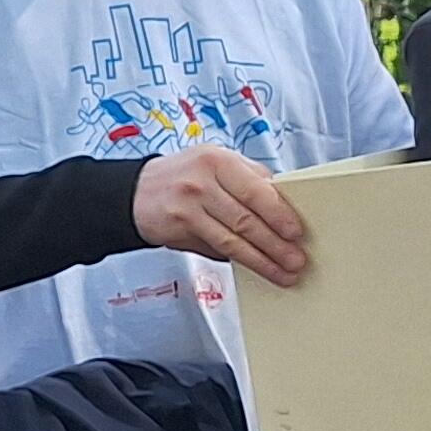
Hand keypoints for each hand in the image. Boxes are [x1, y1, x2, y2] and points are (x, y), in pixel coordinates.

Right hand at [133, 145, 308, 286]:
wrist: (133, 194)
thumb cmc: (179, 178)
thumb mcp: (214, 165)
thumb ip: (248, 180)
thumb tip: (284, 205)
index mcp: (218, 160)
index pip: (258, 190)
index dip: (280, 214)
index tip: (297, 231)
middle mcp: (202, 181)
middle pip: (247, 218)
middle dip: (276, 243)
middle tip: (296, 258)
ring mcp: (188, 206)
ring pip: (234, 239)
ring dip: (262, 259)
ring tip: (282, 270)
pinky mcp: (179, 228)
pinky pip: (216, 248)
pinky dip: (239, 260)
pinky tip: (254, 267)